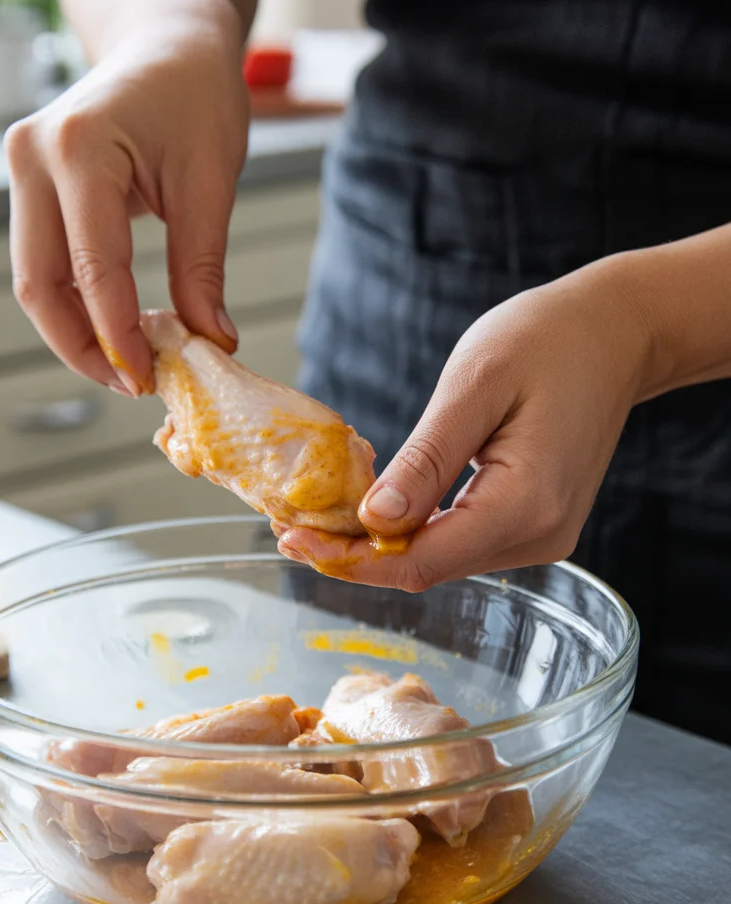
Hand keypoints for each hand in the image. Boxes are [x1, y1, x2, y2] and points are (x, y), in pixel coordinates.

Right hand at [4, 18, 247, 394]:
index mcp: (78, 148)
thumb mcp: (210, 182)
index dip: (117, 337)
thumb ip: (202, 268)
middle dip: (83, 347)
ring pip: (34, 279)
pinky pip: (44, 260)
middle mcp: (33, 156)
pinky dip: (77, 302)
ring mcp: (23, 168)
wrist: (169, 42)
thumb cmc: (196, 94)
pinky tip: (115, 328)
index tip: (146, 382)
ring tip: (128, 364)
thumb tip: (211, 342)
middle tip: (132, 385)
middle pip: (38, 284)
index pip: (91, 268)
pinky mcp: (31, 184)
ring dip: (75, 332)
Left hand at [278, 256, 654, 589]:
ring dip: (379, 547)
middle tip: (289, 529)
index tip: (291, 540)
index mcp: (526, 505)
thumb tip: (375, 520)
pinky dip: (412, 532)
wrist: (614, 335)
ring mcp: (540, 536)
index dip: (351, 560)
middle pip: (427, 569)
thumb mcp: (475, 386)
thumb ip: (426, 459)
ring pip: (440, 560)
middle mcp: (538, 536)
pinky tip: (374, 511)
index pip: (421, 561)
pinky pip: (459, 541)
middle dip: (355, 555)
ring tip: (319, 520)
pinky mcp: (532, 524)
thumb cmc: (546, 341)